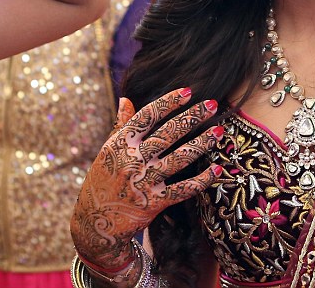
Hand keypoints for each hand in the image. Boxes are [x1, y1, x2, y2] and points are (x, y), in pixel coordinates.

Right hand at [70, 88, 222, 269]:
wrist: (95, 222)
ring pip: (179, 158)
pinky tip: (217, 169)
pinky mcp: (154, 203)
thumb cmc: (102, 181)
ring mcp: (143, 182)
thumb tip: (125, 98)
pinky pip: (183, 189)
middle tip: (212, 104)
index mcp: (120, 143)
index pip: (147, 116)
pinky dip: (202, 179)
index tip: (188, 91)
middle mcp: (132, 160)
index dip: (168, 102)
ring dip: (202, 143)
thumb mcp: (107, 152)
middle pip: (168, 133)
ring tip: (219, 131)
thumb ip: (120, 125)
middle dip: (192, 117)